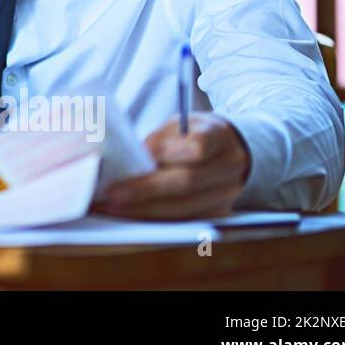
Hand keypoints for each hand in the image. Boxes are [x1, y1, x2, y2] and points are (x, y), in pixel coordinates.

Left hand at [96, 112, 250, 218]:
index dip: (168, 153)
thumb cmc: (194, 133)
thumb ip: (159, 141)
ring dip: (146, 210)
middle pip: (187, 183)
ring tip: (114, 208)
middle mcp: (229, 166)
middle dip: (146, 190)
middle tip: (113, 195)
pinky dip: (156, 218)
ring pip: (185, 207)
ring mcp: (228, 193)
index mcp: (219, 136)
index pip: (198, 147)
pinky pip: (185, 219)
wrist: (230, 150)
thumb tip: (133, 162)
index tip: (141, 155)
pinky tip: (132, 214)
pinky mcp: (219, 212)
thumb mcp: (178, 125)